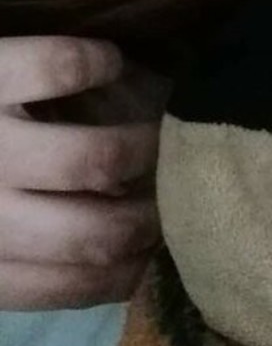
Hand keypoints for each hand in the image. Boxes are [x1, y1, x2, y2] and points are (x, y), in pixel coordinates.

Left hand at [0, 36, 164, 309]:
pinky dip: (100, 61)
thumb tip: (122, 270)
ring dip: (142, 145)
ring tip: (157, 131)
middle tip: (174, 190)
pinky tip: (111, 62)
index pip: (77, 285)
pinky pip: (62, 64)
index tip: (158, 248)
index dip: (133, 270)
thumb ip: (23, 261)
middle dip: (152, 215)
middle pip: (99, 231)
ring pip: (95, 157)